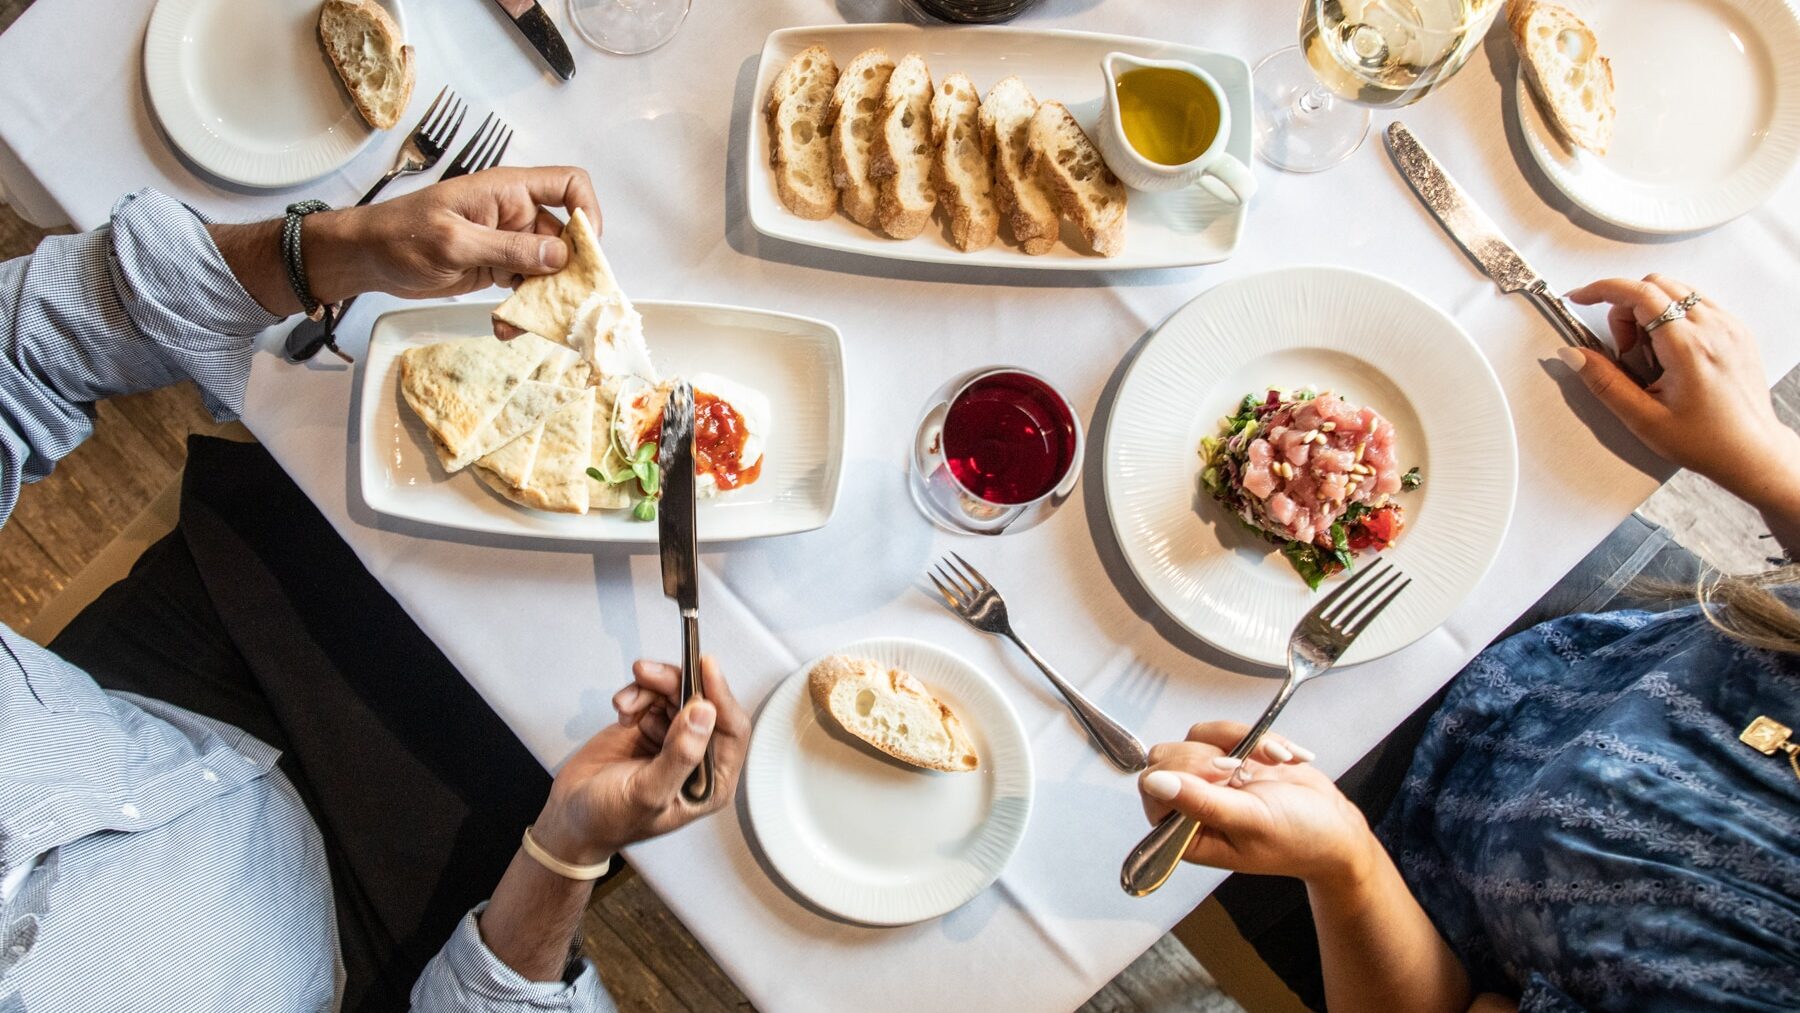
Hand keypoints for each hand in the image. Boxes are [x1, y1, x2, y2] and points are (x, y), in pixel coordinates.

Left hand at [306, 166, 600, 303]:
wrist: (367, 257)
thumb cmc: (400, 236)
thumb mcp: (456, 243)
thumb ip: (510, 249)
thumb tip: (561, 255)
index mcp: (507, 191)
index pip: (568, 185)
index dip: (588, 212)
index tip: (586, 251)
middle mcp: (515, 213)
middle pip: (566, 237)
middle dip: (567, 274)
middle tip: (561, 307)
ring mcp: (507, 241)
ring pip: (548, 270)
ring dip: (541, 300)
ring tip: (520, 323)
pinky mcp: (497, 266)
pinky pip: (525, 288)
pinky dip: (521, 309)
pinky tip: (505, 325)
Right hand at [529, 657, 747, 865]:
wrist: (569, 815)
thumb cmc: (609, 819)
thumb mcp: (646, 793)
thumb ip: (680, 755)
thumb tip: (705, 715)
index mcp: (711, 782)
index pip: (732, 730)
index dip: (721, 695)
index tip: (704, 667)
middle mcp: (699, 757)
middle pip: (703, 703)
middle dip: (676, 684)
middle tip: (647, 674)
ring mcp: (675, 739)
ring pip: (678, 694)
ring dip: (652, 688)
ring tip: (626, 703)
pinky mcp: (651, 726)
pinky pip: (655, 695)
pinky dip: (637, 695)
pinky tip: (622, 712)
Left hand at [1137, 721, 1374, 886]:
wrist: (1337, 828)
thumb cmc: (1299, 838)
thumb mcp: (1251, 822)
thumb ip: (1201, 802)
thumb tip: (1155, 782)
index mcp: (1185, 834)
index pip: (1151, 787)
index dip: (1184, 775)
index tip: (1223, 781)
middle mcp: (1190, 805)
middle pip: (1167, 755)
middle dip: (1211, 758)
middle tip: (1245, 775)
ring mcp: (1208, 779)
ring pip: (1195, 737)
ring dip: (1239, 743)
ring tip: (1270, 763)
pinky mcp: (1228, 756)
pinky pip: (1222, 730)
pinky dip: (1254, 736)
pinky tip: (1278, 758)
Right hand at [1560, 275, 1799, 510]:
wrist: (1752, 452)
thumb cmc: (1707, 441)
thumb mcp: (1643, 418)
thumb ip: (1604, 381)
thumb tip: (1574, 354)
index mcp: (1689, 346)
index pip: (1640, 293)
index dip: (1603, 290)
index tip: (1581, 298)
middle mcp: (1714, 328)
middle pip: (1655, 286)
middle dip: (1625, 308)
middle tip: (1622, 349)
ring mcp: (1729, 326)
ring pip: (1676, 291)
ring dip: (1649, 311)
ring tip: (1648, 354)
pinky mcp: (1737, 331)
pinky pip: (1696, 303)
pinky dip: (1672, 316)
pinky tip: (1669, 351)